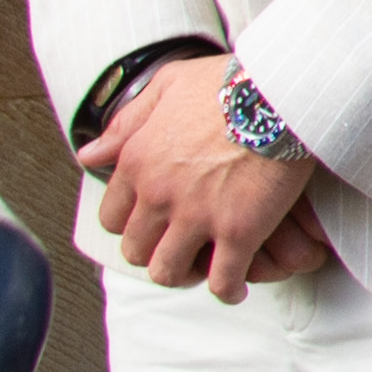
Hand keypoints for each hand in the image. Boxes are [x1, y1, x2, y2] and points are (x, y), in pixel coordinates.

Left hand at [83, 54, 323, 301]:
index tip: (154, 222)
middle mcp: (158, 194)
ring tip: (203, 268)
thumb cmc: (229, 81)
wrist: (283, 90)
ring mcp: (196, 216)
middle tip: (180, 246)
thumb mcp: (167, 85)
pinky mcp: (238, 231)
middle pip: (137, 249)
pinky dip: (227, 290)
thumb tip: (89, 154)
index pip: (113, 217)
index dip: (133, 224)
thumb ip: (126, 123)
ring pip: (169, 271)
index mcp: (138, 161)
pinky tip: (235, 288)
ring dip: (185, 274)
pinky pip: (222, 280)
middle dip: (156, 251)